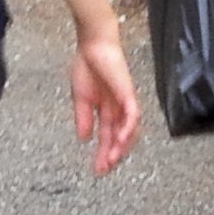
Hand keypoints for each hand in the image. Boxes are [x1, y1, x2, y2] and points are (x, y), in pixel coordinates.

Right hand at [68, 26, 140, 174]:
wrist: (92, 45)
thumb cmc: (87, 66)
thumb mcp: (80, 98)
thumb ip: (83, 118)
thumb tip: (84, 139)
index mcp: (107, 110)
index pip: (108, 137)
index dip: (103, 154)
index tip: (97, 170)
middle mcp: (119, 109)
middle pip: (121, 138)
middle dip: (113, 155)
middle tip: (103, 169)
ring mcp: (125, 102)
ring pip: (130, 130)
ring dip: (121, 146)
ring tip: (111, 160)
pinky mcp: (128, 93)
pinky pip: (132, 115)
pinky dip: (128, 128)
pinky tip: (120, 140)